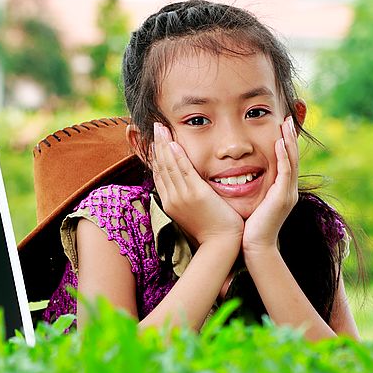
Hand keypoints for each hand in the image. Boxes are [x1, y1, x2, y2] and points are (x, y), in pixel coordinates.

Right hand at [151, 122, 243, 246]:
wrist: (220, 245)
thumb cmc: (212, 229)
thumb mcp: (194, 211)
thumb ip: (189, 197)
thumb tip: (188, 185)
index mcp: (170, 202)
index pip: (158, 174)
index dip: (154, 155)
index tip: (152, 140)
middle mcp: (172, 198)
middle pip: (160, 167)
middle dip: (155, 145)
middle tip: (154, 127)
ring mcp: (182, 196)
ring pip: (168, 166)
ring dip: (163, 145)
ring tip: (160, 128)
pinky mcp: (196, 194)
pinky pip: (184, 170)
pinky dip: (177, 156)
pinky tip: (173, 143)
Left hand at [242, 117, 298, 253]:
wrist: (255, 248)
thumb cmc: (249, 228)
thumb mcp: (252, 204)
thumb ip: (250, 190)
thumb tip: (238, 179)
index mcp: (282, 191)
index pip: (286, 162)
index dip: (285, 144)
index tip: (281, 127)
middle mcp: (288, 190)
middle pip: (292, 157)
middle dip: (291, 137)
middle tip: (288, 119)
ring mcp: (288, 193)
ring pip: (291, 161)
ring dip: (289, 141)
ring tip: (286, 124)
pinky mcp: (282, 197)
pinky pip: (285, 172)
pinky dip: (283, 156)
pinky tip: (278, 142)